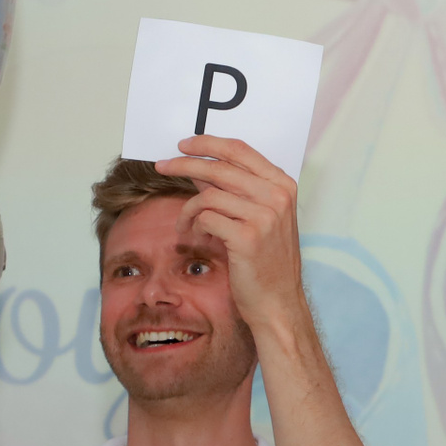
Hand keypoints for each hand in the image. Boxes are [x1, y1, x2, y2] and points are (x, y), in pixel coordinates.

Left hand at [155, 135, 306, 333]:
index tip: (183, 145)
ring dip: (188, 208)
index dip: (208, 143)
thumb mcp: (258, 218)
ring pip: (208, 194)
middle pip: (220, 167)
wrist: (278, 302)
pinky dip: (194, 225)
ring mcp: (264, 216)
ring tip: (184, 223)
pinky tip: (195, 235)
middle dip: (184, 164)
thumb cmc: (267, 262)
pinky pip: (205, 217)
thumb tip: (200, 169)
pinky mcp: (247, 236)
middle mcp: (277, 196)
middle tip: (162, 166)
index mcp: (283, 185)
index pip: (240, 150)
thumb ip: (234, 191)